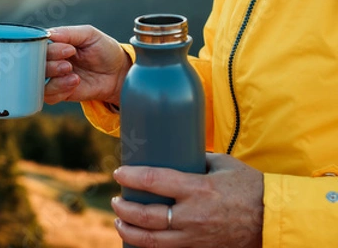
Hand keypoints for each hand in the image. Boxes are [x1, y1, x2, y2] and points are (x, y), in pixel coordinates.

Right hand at [45, 25, 131, 105]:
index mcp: (55, 44)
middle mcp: (51, 61)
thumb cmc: (104, 50)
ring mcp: (54, 78)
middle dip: (51, 65)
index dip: (50, 49)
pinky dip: (59, 90)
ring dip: (54, 79)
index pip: (39, 46)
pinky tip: (75, 83)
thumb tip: (48, 33)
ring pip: (38, 82)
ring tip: (72, 75)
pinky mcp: (60, 93)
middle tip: (68, 64)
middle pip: (35, 65)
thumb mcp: (90, 35)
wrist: (118, 73)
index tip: (68, 49)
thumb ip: (69, 33)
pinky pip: (48, 96)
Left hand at [111, 153, 263, 247]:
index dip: (131, 177)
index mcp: (197, 189)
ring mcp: (195, 237)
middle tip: (116, 200)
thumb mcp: (222, 164)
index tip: (119, 173)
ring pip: (151, 241)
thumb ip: (196, 159)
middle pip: (146, 216)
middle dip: (123, 208)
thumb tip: (175, 151)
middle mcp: (192, 215)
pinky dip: (149, 246)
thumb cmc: (249, 186)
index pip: (154, 180)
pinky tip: (140, 239)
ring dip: (128, 231)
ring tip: (119, 221)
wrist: (273, 218)